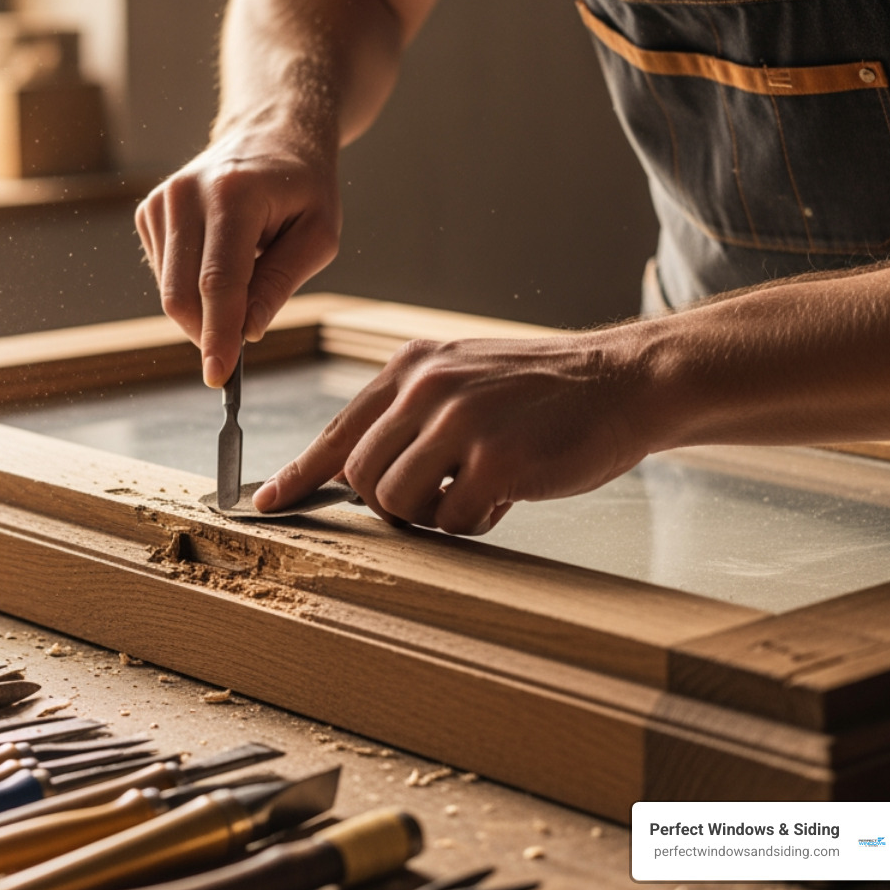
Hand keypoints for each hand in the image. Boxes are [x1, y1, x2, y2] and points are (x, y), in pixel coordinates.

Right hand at [135, 125, 340, 387]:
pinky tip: (221, 263)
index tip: (219, 376)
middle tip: (238, 350)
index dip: (218, 335)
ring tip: (245, 278)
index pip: (218, 281)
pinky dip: (193, 289)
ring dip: (205, 310)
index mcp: (232, 195)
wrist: (270, 133)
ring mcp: (160, 202)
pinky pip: (165, 276)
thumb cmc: (302, 185)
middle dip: (208, 334)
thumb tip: (248, 332)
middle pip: (181, 293)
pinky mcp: (148, 213)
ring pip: (169, 291)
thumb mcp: (319, 234)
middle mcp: (185, 194)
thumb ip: (281, 282)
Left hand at [254, 332, 654, 533]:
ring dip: (431, 515)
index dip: (297, 474)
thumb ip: (409, 412)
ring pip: (396, 502)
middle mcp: (426, 388)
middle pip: (360, 476)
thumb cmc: (543, 391)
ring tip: (475, 490)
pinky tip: (506, 494)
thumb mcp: (462, 377)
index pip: (337, 430)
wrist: (624, 380)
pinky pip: (452, 521)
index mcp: (411, 367)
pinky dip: (474, 523)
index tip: (265, 502)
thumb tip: (353, 470)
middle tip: (438, 495)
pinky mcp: (496, 460)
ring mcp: (460, 423)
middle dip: (389, 502)